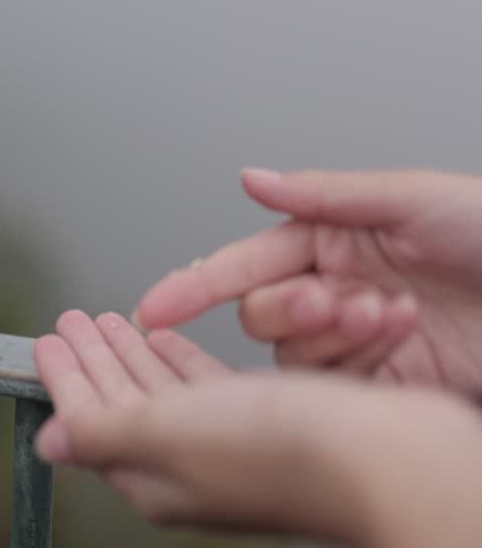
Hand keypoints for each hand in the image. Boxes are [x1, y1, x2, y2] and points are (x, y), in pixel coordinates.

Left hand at [34, 310, 481, 546]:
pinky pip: (206, 388)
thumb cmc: (282, 450)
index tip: (45, 338)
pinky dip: (180, 360)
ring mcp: (231, 447)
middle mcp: (189, 466)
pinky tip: (166, 339)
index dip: (65, 377)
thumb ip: (104, 434)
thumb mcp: (171, 433)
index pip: (89, 420)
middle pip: (122, 402)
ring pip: (162, 392)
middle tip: (70, 318)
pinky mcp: (271, 425)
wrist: (391, 463)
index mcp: (154, 476)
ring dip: (132, 353)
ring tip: (107, 320)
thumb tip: (48, 444)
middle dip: (94, 358)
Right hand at [136, 168, 481, 397]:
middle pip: (263, 315)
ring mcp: (358, 341)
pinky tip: (400, 335)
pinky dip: (360, 363)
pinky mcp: (385, 384)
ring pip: (295, 356)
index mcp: (330, 241)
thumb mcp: (411, 197)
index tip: (154, 309)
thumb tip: (251, 178)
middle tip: (333, 300)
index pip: (245, 265)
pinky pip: (338, 388)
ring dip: (334, 334)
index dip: (196, 286)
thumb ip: (323, 193)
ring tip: (390, 313)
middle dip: (291, 309)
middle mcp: (334, 290)